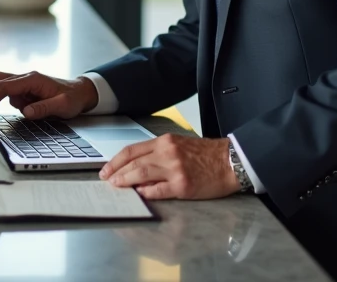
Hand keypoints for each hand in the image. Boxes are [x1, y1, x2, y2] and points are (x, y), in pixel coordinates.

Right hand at [0, 71, 98, 119]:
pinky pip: (9, 94)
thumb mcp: (63, 106)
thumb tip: (25, 112)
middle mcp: (26, 78)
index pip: (4, 87)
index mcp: (33, 79)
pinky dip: (5, 102)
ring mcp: (24, 83)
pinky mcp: (25, 90)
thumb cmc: (72, 98)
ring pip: (1, 85)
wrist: (81, 92)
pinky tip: (17, 110)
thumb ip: (44, 108)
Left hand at [100, 134, 239, 199]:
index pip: (132, 150)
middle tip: (107, 181)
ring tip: (117, 187)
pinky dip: (146, 193)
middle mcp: (167, 153)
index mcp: (165, 142)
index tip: (106, 169)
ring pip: (141, 175)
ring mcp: (175, 169)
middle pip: (134, 163)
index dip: (116, 161)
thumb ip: (158, 154)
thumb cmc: (206, 154)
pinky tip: (138, 195)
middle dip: (116, 173)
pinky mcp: (183, 186)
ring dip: (126, 182)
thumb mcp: (179, 145)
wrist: (230, 161)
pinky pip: (158, 191)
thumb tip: (136, 168)